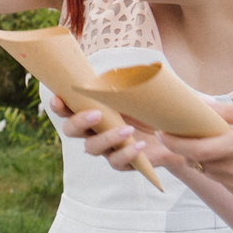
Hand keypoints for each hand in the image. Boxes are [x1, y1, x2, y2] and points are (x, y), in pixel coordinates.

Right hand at [51, 92, 171, 175]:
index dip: (58, 106)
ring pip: (92, 148)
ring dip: (106, 138)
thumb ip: (125, 83)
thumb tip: (123, 70)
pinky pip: (116, 162)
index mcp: (91, 111)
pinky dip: (126, 153)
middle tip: (96, 114)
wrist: (173, 133)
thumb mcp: (139, 93)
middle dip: (78, 122)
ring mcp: (105, 147)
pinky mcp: (121, 162)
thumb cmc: (151, 108)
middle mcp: (93, 130)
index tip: (59, 99)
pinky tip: (138, 145)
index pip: (67, 109)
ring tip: (127, 129)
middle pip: (71, 131)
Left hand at [159, 104, 232, 205]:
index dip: (172, 140)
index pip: (192, 147)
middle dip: (189, 148)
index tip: (162, 131)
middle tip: (187, 132)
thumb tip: (202, 105)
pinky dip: (227, 172)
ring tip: (223, 144)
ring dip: (209, 159)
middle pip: (198, 160)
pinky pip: (228, 184)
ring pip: (211, 173)